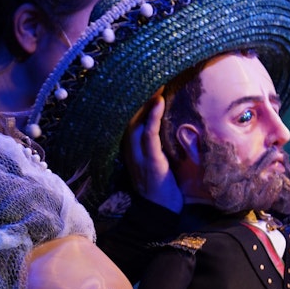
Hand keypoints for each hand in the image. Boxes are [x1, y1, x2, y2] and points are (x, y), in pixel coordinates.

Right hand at [123, 94, 183, 212]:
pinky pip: (149, 135)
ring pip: (136, 122)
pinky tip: (159, 101)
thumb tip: (162, 127)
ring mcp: (139, 156)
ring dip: (145, 101)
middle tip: (149, 77)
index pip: (128, 122)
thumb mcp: (155, 164)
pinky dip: (153, 117)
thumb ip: (154, 147)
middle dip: (137, 97)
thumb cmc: (162, 188)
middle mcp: (130, 152)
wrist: (160, 212)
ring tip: (156, 83)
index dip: (133, 103)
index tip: (144, 84)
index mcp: (130, 151)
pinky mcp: (151, 160)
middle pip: (128, 118)